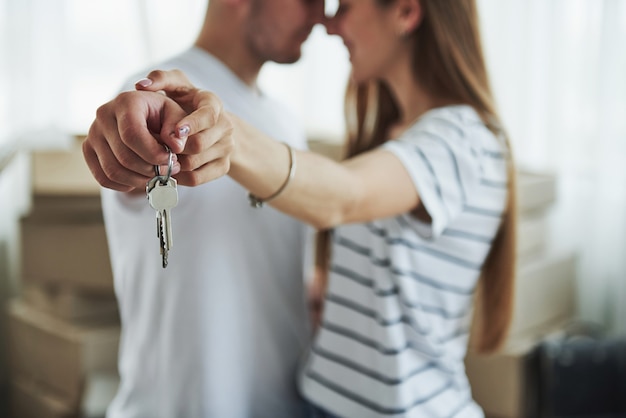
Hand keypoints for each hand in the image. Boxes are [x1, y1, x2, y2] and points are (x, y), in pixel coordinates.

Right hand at [83, 71, 232, 191]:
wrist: (144, 116)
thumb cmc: (163, 116)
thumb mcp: (177, 117)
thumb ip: (179, 130)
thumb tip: (176, 146)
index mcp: (126, 102)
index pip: (133, 135)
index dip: (154, 154)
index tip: (173, 161)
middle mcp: (104, 115)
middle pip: (124, 156)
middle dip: (151, 170)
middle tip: (170, 170)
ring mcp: (93, 133)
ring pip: (113, 170)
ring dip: (140, 180)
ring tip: (158, 175)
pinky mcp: (88, 149)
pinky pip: (103, 177)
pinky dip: (124, 185)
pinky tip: (141, 179)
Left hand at [134, 69, 233, 186]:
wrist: (208, 125)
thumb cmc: (185, 102)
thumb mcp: (176, 85)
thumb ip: (161, 79)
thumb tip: (142, 85)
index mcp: (213, 103)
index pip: (208, 116)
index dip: (191, 125)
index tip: (175, 131)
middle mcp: (225, 126)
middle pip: (199, 145)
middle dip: (174, 148)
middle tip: (154, 148)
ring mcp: (226, 148)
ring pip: (194, 164)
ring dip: (172, 163)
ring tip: (156, 158)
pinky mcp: (223, 167)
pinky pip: (197, 178)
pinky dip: (178, 177)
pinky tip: (166, 169)